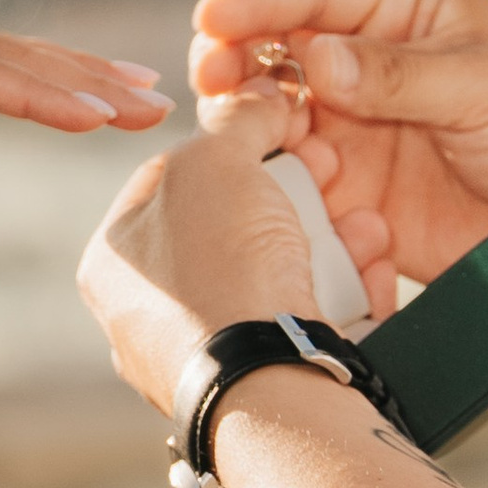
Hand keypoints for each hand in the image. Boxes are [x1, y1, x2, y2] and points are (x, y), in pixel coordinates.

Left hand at [77, 84, 397, 413]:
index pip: (170, 182)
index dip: (229, 144)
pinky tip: (374, 268)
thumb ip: (234, 122)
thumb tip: (257, 99)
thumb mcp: (215, 161)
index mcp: (114, 263)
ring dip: (330, 242)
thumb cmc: (222, 267)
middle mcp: (150, 317)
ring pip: (278, 278)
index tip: (277, 129)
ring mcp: (208, 357)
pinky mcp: (267, 387)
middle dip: (293, 194)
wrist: (270, 383)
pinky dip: (347, 294)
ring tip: (366, 223)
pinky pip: (309, 325)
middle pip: (232, 230)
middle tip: (331, 168)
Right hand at [189, 0, 487, 310]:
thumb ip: (398, 77)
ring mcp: (360, 133)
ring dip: (254, 127)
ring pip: (274, 119)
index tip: (213, 18)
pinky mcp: (359, 198)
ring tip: (257, 142)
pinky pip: (299, 187)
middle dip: (237, 61)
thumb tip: (314, 60)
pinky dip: (283, 189)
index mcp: (407, 12)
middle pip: (276, 51)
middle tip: (211, 81)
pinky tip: (289, 193)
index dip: (259, 0)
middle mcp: (371, 66)